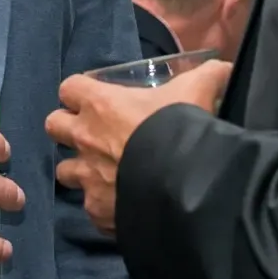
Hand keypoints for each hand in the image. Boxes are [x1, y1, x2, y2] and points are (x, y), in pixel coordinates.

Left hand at [45, 61, 231, 234]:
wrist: (184, 187)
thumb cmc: (181, 129)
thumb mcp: (199, 90)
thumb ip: (208, 75)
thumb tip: (224, 68)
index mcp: (100, 104)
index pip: (68, 88)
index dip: (79, 92)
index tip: (96, 98)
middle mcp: (85, 138)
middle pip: (53, 126)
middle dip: (67, 129)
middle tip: (92, 133)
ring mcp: (87, 177)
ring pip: (64, 171)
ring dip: (80, 170)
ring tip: (103, 173)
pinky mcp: (96, 211)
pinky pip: (90, 207)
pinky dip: (102, 205)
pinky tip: (122, 204)